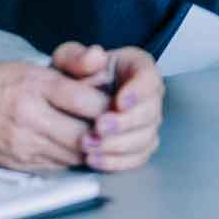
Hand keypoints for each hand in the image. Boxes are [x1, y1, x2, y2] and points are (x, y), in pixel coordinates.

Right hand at [0, 59, 108, 170]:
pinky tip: (75, 148)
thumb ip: (64, 75)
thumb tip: (101, 78)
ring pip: (75, 153)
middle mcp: (31, 116)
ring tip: (98, 137)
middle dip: (105, 131)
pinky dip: (71, 158)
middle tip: (115, 125)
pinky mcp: (18, 163)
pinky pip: (58, 165)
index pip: (89, 101)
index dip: (110, 105)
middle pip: (86, 133)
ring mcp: (23, 144)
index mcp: (34, 85)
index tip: (117, 102)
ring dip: (91, 147)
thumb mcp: (26, 67)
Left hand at [51, 42, 163, 170]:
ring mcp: (145, 122)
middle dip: (125, 123)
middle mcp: (148, 96)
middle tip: (99, 127)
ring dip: (118, 146)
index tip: (119, 102)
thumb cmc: (72, 77)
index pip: (149, 78)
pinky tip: (94, 159)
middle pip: (151, 112)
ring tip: (89, 145)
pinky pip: (136, 158)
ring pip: (145, 138)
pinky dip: (116, 162)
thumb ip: (77, 57)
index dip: (138, 92)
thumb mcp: (67, 60)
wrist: (67, 100)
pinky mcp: (137, 145)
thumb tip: (95, 55)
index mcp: (137, 67)